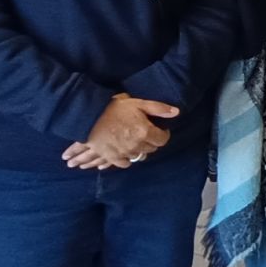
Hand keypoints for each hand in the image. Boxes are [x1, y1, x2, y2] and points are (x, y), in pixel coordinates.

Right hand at [63, 93, 177, 169]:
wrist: (89, 116)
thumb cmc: (114, 108)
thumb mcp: (138, 103)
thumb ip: (158, 108)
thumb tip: (176, 112)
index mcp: (145, 132)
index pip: (162, 140)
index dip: (163, 134)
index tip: (160, 129)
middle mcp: (136, 145)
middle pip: (151, 149)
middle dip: (151, 141)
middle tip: (146, 133)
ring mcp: (124, 153)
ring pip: (139, 156)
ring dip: (139, 150)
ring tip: (134, 141)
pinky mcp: (112, 157)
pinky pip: (125, 163)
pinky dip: (126, 159)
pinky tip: (124, 153)